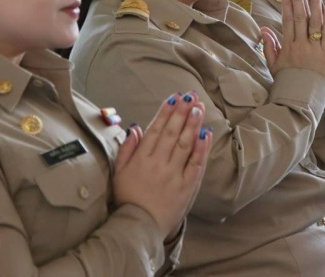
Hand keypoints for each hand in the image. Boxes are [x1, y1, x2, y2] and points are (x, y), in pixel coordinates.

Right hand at [112, 92, 211, 241]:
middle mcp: (158, 163)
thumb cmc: (127, 198)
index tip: (174, 98)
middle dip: (181, 112)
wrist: (138, 227)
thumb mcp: (118, 173)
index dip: (165, 112)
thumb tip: (135, 128)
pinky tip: (206, 133)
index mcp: (141, 158)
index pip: (156, 129)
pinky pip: (196, 164)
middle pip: (172, 132)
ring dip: (192, 124)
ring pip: (185, 144)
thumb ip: (126, 149)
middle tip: (190, 96)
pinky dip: (201, 148)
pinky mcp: (186, 186)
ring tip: (199, 108)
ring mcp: (173, 174)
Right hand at [262, 0, 324, 83]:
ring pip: (315, 23)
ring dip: (315, 4)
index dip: (288, 3)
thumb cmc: (288, 84)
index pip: (288, 20)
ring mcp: (315, 50)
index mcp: (288, 47)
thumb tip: (264, 29)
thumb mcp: (274, 66)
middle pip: (301, 17)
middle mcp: (301, 46)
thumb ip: (270, 47)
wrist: (302, 101)